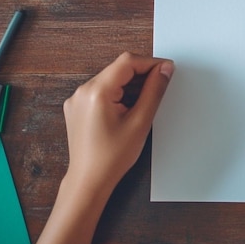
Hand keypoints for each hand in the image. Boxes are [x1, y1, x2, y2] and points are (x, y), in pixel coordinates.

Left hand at [62, 52, 173, 194]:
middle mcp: (83, 91)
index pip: (127, 62)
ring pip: (112, 79)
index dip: (150, 63)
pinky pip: (102, 90)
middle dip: (142, 75)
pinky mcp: (78, 107)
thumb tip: (164, 70)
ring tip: (142, 106)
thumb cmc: (111, 158)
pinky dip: (119, 94)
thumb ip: (154, 91)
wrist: (89, 181)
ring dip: (131, 86)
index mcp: (96, 92)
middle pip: (119, 69)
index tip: (167, 70)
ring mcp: (77, 99)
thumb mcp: (140, 122)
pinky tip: (129, 110)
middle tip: (160, 88)